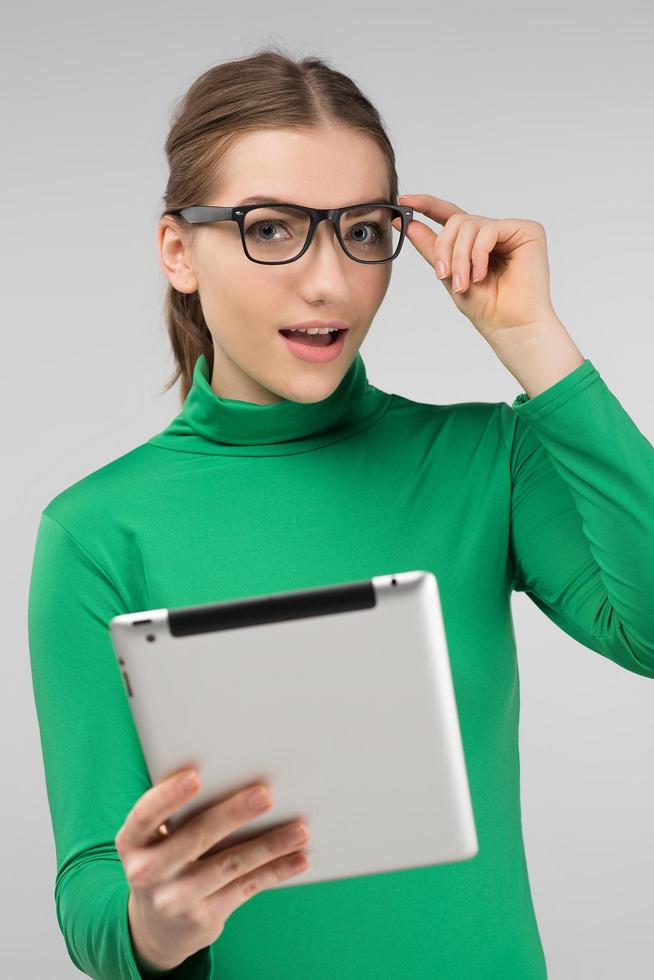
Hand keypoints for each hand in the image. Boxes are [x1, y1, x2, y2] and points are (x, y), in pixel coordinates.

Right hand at [115, 770, 309, 970]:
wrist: (156, 927)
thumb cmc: (165, 857)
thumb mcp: (155, 838)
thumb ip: (179, 812)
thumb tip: (232, 771)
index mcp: (132, 842)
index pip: (146, 815)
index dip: (170, 795)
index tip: (196, 775)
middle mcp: (147, 873)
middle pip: (196, 837)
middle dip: (234, 813)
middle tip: (265, 795)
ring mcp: (175, 899)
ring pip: (229, 865)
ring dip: (269, 845)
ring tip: (299, 829)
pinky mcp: (204, 918)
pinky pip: (246, 888)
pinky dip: (276, 871)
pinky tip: (298, 858)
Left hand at [394, 194, 561, 349]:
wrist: (510, 327)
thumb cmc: (486, 308)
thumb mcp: (448, 275)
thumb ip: (431, 247)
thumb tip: (406, 223)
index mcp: (476, 242)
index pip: (450, 215)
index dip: (428, 205)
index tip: (405, 201)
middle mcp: (493, 233)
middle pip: (457, 221)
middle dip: (445, 248)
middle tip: (443, 275)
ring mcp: (511, 230)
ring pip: (470, 224)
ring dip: (460, 257)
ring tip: (464, 283)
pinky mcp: (528, 231)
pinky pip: (490, 229)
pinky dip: (479, 254)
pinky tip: (481, 275)